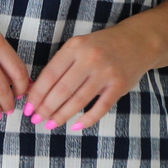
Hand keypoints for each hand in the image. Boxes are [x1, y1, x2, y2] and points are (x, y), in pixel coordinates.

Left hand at [22, 20, 156, 131]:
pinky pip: (100, 108)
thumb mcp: (79, 47)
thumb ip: (61, 66)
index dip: (37, 94)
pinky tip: (75, 126)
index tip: (28, 108)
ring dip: (62, 115)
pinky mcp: (119, 85)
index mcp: (75, 47)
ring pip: (78, 100)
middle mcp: (90, 58)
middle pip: (62, 90)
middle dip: (46, 108)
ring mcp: (106, 72)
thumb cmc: (101, 47)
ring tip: (51, 124)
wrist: (138, 41)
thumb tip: (35, 90)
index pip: (50, 75)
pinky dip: (87, 119)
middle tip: (36, 120)